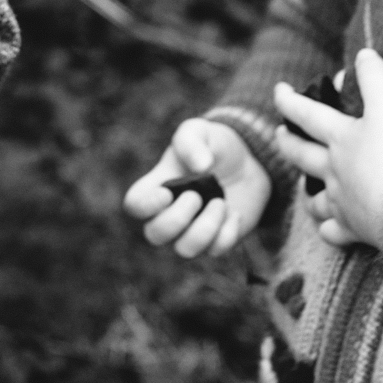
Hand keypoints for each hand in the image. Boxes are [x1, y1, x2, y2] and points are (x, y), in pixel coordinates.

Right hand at [122, 118, 272, 258]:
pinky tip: (234, 212)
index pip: (135, 205)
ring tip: (220, 203)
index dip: (146, 206)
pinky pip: (215, 251)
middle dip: (177, 219)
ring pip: (184, 250)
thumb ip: (191, 141)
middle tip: (197, 196)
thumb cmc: (214, 145)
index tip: (167, 193)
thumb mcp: (200, 131)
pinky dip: (228, 232)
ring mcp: (191, 231)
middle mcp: (169, 214)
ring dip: (204, 229)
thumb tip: (201, 167)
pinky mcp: (215, 241)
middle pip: (154, 235)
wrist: (247, 162)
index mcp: (157, 186)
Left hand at [273, 49, 382, 250]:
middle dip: (288, 142)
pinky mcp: (356, 229)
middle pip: (301, 155)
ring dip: (308, 192)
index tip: (278, 91)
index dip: (289, 100)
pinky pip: (334, 232)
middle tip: (279, 135)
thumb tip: (365, 54)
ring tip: (306, 190)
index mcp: (341, 139)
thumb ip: (377, 79)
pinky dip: (330, 229)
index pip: (307, 114)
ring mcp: (342, 202)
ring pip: (314, 198)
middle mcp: (334, 171)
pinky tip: (329, 228)